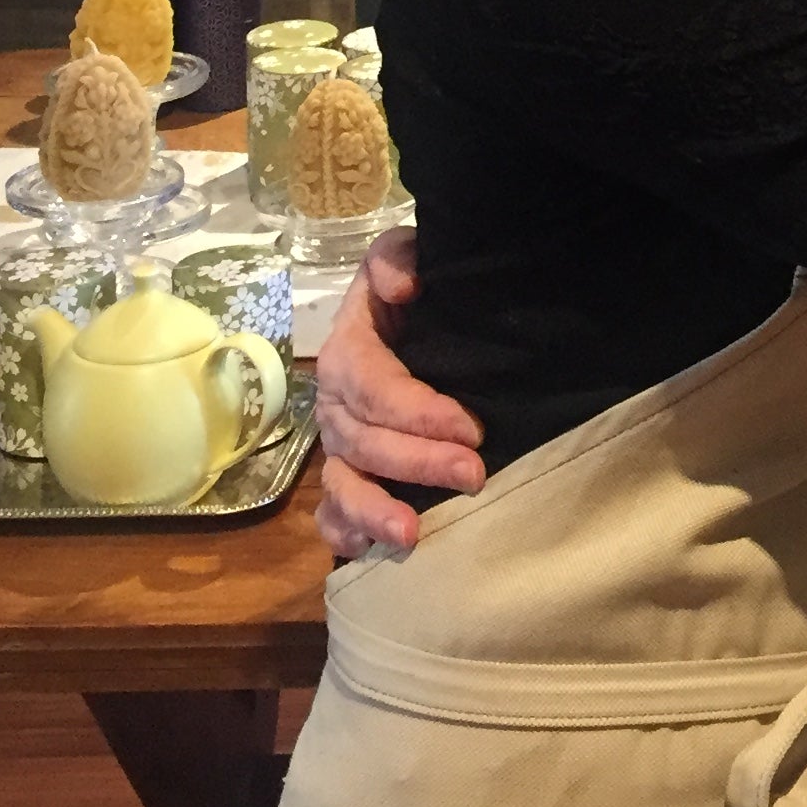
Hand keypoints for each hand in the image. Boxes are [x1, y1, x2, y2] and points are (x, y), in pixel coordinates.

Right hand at [312, 224, 483, 559]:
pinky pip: (332, 516)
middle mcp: (337, 405)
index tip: (471, 428)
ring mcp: (340, 448)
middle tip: (474, 474)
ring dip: (374, 512)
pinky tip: (373, 552)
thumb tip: (403, 284)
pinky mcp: (349, 477)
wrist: (419, 316)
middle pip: (365, 442)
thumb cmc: (415, 289)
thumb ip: (397, 256)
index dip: (418, 412)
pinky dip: (347, 534)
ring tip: (412, 534)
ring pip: (341, 486)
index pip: (374, 387)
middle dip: (418, 462)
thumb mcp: (404, 254)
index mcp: (349, 351)